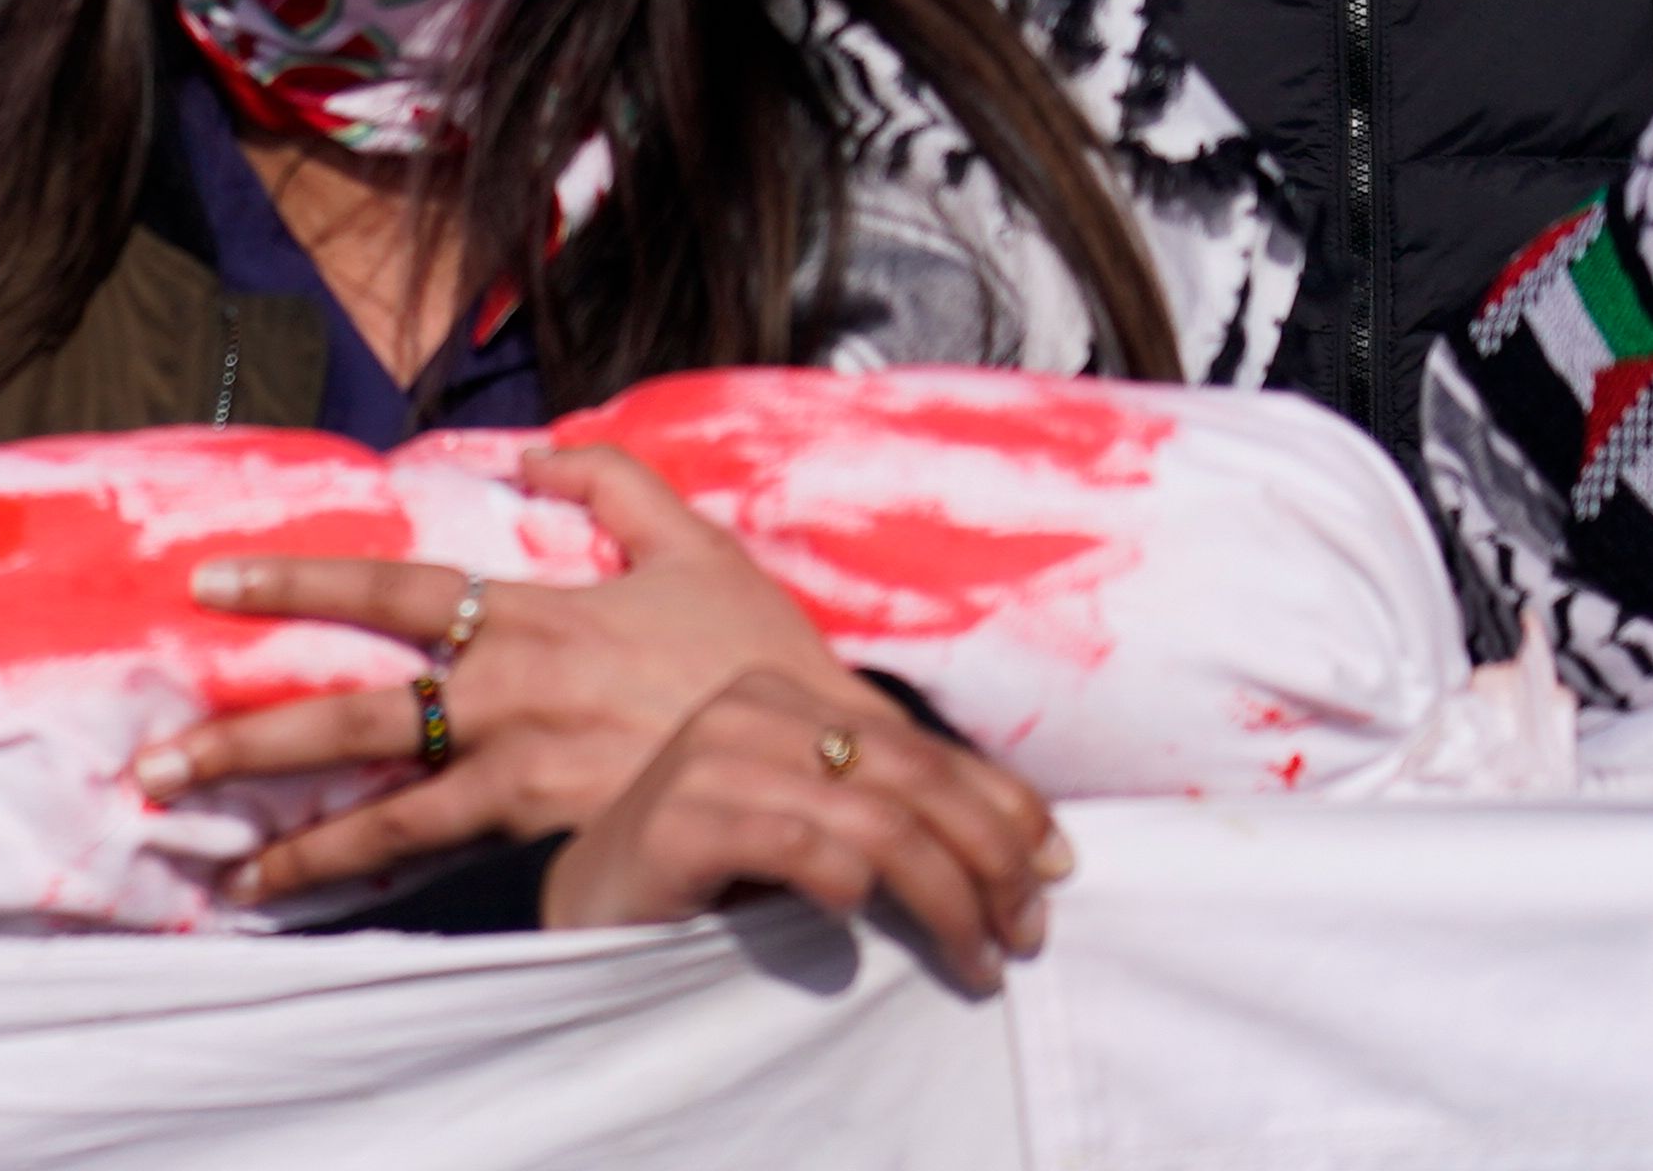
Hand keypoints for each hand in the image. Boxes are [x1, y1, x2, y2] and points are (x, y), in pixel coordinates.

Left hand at [143, 444, 841, 905]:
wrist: (823, 760)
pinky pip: (444, 859)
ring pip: (386, 805)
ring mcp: (523, 771)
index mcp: (529, 612)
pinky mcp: (548, 834)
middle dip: (249, 739)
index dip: (296, 580)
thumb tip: (531, 448)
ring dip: (297, 840)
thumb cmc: (757, 654)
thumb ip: (608, 483)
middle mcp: (507, 692)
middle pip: (354, 712)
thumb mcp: (690, 542)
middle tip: (158, 763)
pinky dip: (379, 877)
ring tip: (219, 869)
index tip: (209, 584)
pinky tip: (325, 901)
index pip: (388, 586)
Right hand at [537, 669, 1068, 986]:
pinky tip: (859, 925)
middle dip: (990, 863)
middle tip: (1025, 934)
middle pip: (913, 779)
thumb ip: (893, 808)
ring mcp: (710, 759)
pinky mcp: (677, 820)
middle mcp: (751, 708)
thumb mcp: (813, 822)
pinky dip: (846, 885)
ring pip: (874, 820)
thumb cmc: (716, 867)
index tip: (1059, 870)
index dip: (1006, 807)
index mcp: (788, 693)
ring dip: (945, 900)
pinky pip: (797, 846)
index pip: (924, 746)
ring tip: (974, 959)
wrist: (593, 902)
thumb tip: (1037, 842)